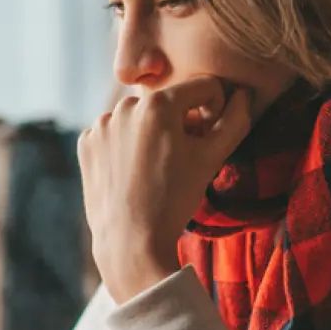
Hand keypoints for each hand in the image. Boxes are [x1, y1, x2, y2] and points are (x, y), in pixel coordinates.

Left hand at [78, 77, 252, 303]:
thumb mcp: (212, 158)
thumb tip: (244, 94)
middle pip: (169, 102)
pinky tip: (132, 172)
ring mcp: (101, 124)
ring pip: (140, 117)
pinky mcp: (87, 143)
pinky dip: (125, 146)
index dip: (214, 109)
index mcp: (158, 104)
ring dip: (151, 133)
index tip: (209, 137)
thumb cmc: (175, 200)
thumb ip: (235, 120)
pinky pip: (115, 133)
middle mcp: (124, 105)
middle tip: (181, 159)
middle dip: (180, 123)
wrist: (131, 243)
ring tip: (155, 168)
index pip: (203, 87)